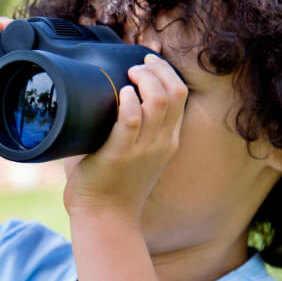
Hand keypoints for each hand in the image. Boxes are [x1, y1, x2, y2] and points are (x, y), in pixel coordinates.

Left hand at [63, 55, 187, 219]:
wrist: (106, 218)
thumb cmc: (113, 185)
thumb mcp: (136, 155)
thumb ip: (131, 131)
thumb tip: (101, 100)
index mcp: (168, 140)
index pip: (180, 95)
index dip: (166, 72)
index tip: (148, 61)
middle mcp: (161, 142)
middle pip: (174, 92)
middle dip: (157, 69)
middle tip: (137, 64)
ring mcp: (143, 149)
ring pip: (157, 101)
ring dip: (144, 79)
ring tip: (129, 74)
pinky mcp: (120, 154)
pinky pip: (131, 120)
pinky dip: (127, 101)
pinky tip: (121, 92)